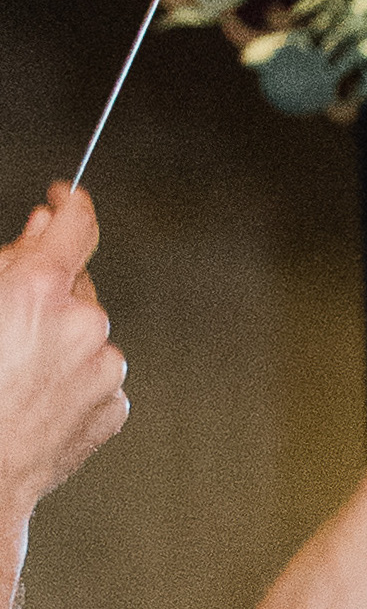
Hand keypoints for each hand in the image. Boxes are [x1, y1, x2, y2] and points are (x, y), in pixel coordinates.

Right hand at [0, 182, 126, 518]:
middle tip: (11, 318)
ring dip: (63, 337)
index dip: (70, 204)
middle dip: (49, 290)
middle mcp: (84, 325)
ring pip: (89, 332)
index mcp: (40, 289)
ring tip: (18, 368)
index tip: (65, 200)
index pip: (77, 222)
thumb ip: (11, 258)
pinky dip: (75, 377)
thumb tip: (43, 227)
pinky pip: (98, 375)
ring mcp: (105, 370)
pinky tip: (38, 394)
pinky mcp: (114, 408)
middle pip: (77, 283)